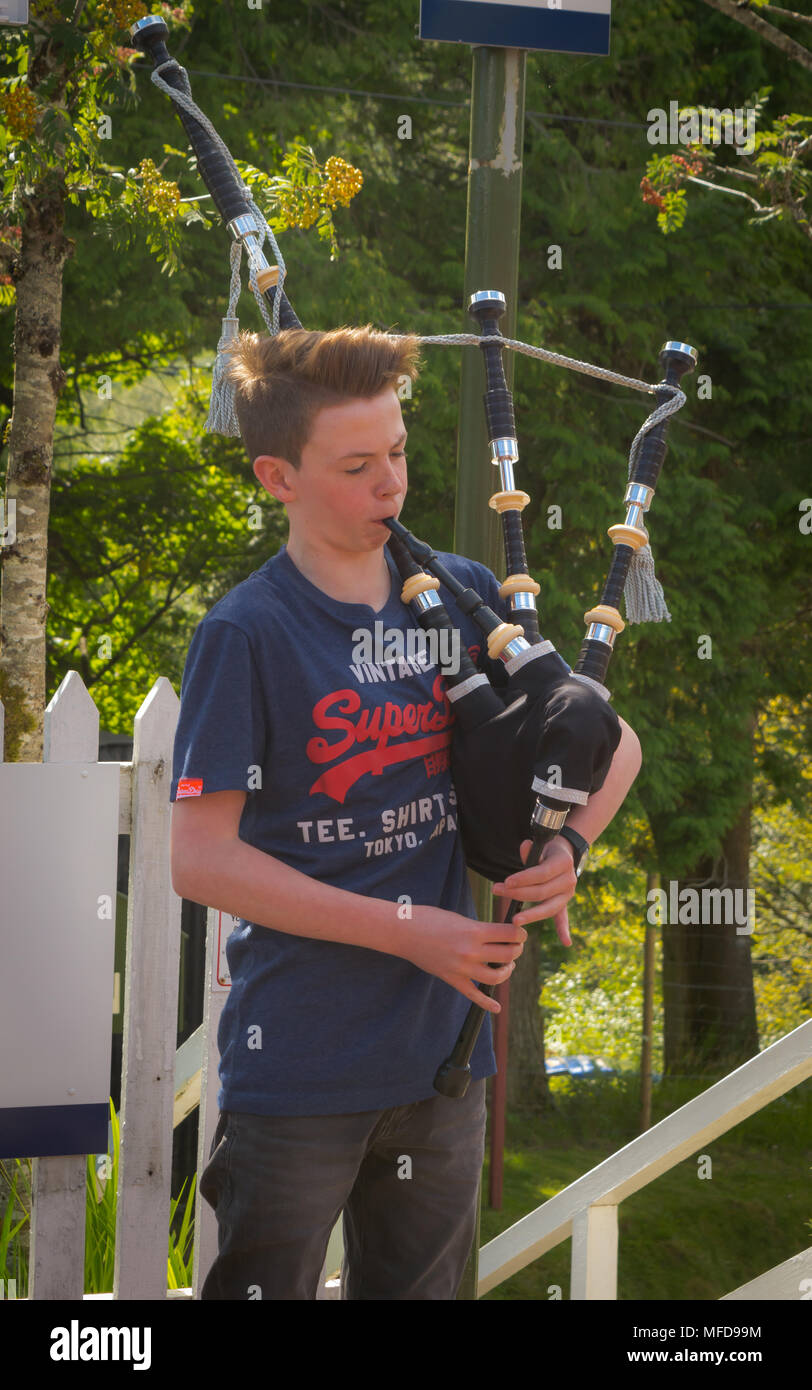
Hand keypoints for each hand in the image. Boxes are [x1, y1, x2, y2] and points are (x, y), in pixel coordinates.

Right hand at [402, 905, 527, 1012]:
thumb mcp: (460, 919)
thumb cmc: (430, 918)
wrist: (403, 931)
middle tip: (514, 946)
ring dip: (507, 970)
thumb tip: (501, 934)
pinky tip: (497, 1007)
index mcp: (474, 931)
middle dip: (516, 950)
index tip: (519, 932)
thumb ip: (480, 929)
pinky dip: (487, 1003)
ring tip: (506, 964)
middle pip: (508, 955)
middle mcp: (470, 951)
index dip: (520, 933)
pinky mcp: (452, 979)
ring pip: (497, 977)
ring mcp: (462, 968)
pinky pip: (473, 995)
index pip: (510, 935)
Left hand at [492, 837, 575, 946]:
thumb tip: (525, 847)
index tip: (506, 882)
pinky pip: (563, 917)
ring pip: (549, 907)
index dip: (524, 879)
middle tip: (497, 890)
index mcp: (564, 863)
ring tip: (514, 920)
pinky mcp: (564, 903)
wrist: (564, 855)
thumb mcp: (540, 845)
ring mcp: (567, 894)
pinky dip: (563, 930)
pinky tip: (565, 942)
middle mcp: (569, 880)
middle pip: (542, 892)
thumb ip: (531, 850)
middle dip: (518, 893)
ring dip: (531, 915)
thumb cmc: (546, 850)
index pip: (542, 874)